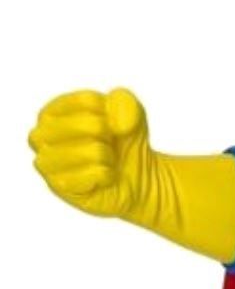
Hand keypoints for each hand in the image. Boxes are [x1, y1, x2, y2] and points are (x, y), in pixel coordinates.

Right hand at [29, 87, 158, 218]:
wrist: (138, 176)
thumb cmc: (123, 141)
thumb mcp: (132, 113)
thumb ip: (124, 102)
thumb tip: (116, 123)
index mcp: (53, 113)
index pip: (85, 100)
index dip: (109, 110)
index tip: (112, 119)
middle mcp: (41, 137)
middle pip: (77, 124)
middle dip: (102, 130)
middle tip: (109, 138)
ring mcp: (48, 164)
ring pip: (84, 152)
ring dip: (106, 153)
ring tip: (106, 158)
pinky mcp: (61, 188)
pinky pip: (91, 175)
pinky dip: (107, 173)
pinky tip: (104, 175)